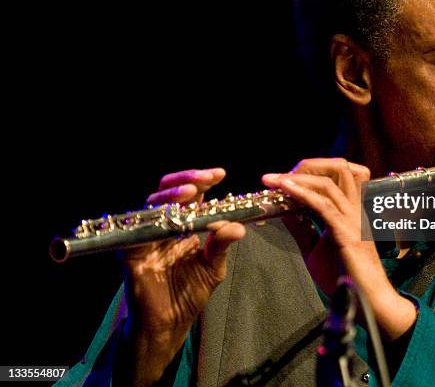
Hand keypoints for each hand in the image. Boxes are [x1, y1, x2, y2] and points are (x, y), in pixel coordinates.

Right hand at [120, 168, 244, 384]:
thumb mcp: (212, 267)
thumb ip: (222, 245)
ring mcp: (145, 236)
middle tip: (208, 177)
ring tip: (191, 190)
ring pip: (152, 204)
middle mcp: (162, 225)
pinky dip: (152, 220)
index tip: (220, 174)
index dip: (202, 181)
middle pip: (169, 190)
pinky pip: (137, 230)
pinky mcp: (130, 251)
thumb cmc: (188, 294)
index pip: (191, 194)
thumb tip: (240, 227)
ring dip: (171, 195)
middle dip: (188, 178)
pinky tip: (168, 216)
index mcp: (183, 224)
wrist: (168, 324)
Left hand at [262, 158, 416, 339]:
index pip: (336, 176)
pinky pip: (324, 205)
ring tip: (276, 180)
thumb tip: (284, 210)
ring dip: (300, 177)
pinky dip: (302, 194)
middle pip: (339, 168)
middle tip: (281, 175)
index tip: (283, 177)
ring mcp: (353, 219)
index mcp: (350, 210)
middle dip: (309, 165)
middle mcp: (354, 209)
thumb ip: (302, 228)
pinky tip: (285, 190)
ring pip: (330, 182)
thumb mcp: (315, 247)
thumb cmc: (344, 276)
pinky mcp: (347, 232)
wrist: (366, 302)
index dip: (310, 171)